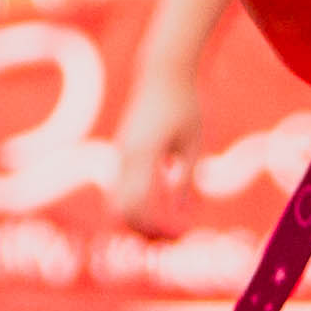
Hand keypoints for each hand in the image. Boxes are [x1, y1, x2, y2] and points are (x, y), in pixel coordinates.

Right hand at [106, 53, 202, 233]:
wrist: (161, 71)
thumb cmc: (183, 103)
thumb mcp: (192, 142)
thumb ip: (186, 177)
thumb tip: (182, 214)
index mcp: (142, 155)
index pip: (138, 207)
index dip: (156, 228)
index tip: (181, 234)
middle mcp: (124, 158)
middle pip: (121, 211)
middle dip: (144, 231)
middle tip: (173, 239)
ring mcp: (120, 156)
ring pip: (117, 203)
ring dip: (140, 221)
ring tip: (168, 230)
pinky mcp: (122, 154)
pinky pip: (121, 190)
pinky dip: (136, 206)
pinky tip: (159, 211)